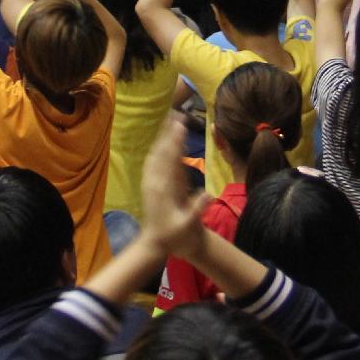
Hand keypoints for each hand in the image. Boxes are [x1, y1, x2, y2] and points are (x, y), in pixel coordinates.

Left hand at [139, 114, 209, 258]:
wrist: (155, 245)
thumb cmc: (176, 237)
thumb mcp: (188, 226)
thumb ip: (197, 210)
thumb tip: (209, 194)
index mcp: (165, 190)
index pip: (171, 160)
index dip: (175, 142)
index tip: (180, 125)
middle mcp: (155, 183)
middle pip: (161, 153)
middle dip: (167, 133)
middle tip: (175, 114)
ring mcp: (151, 183)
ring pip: (155, 155)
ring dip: (161, 138)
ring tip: (169, 121)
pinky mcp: (151, 186)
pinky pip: (153, 162)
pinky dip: (158, 149)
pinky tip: (162, 143)